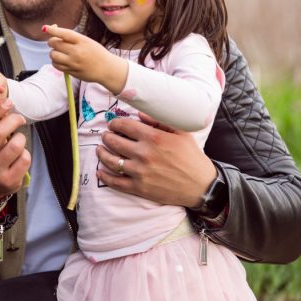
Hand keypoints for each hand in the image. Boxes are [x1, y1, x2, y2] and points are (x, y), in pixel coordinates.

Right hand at [0, 98, 29, 200]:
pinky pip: (24, 158)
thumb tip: (5, 105)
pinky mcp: (8, 180)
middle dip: (13, 120)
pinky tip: (19, 155)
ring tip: (18, 139)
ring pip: (15, 145)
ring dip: (20, 137)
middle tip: (19, 118)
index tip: (8, 103)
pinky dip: (25, 152)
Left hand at [44, 25, 126, 93]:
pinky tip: (61, 60)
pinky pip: (56, 65)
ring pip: (53, 55)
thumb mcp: (88, 42)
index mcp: (82, 41)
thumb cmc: (96, 53)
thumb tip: (55, 32)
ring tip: (59, 52)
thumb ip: (73, 38)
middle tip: (55, 42)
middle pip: (55, 44)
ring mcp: (73, 62)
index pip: (64, 34)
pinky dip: (55, 61)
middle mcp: (77, 52)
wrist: (107, 69)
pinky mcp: (71, 71)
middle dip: (52, 42)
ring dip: (53, 52)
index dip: (53, 30)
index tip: (45, 28)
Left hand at [95, 113, 216, 207]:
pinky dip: (104, 176)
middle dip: (107, 137)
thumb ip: (160, 121)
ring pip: (110, 160)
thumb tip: (141, 114)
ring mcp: (139, 172)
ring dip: (102, 153)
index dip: (115, 123)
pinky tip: (100, 171)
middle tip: (106, 136)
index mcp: (153, 138)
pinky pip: (115, 182)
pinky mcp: (139, 187)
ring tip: (100, 149)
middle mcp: (144, 154)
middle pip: (114, 141)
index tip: (113, 124)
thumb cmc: (192, 157)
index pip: (124, 126)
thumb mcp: (181, 133)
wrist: (201, 186)